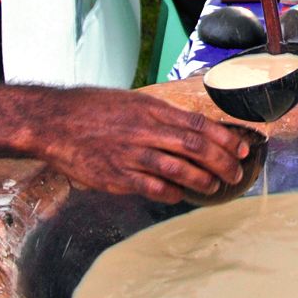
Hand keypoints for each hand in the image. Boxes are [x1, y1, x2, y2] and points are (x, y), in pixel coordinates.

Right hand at [30, 87, 248, 202]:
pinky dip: (171, 193)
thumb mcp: (131, 102)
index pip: (199, 124)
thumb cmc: (92, 109)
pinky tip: (180, 195)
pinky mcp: (117, 176)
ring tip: (215, 187)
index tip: (243, 148)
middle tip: (235, 173)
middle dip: (222, 162)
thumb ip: (159, 115)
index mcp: (152, 110)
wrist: (54, 122)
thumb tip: (188, 127)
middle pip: (196, 147)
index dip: (225, 138)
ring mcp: (132, 154)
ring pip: (179, 169)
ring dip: (202, 180)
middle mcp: (146, 130)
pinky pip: (152, 187)